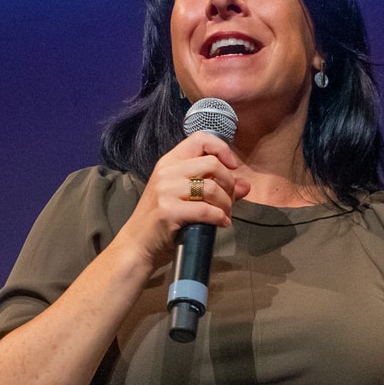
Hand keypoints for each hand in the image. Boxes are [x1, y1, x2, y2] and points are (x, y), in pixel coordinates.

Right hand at [117, 132, 251, 268]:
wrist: (137, 244)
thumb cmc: (163, 220)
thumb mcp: (186, 197)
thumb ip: (216, 187)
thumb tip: (246, 185)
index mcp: (169, 162)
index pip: (200, 139)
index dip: (221, 149)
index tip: (232, 167)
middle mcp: (166, 172)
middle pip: (212, 164)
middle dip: (229, 183)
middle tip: (229, 200)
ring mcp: (165, 191)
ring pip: (212, 187)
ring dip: (226, 204)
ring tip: (224, 214)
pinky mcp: (168, 211)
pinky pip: (206, 210)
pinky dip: (219, 217)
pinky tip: (220, 223)